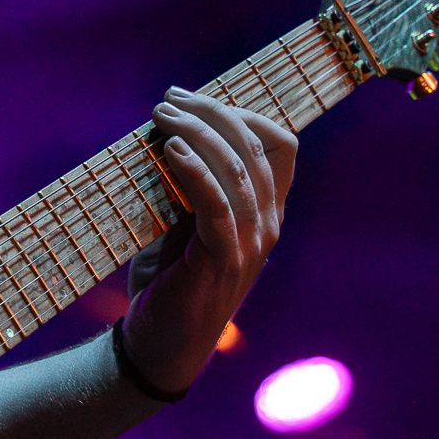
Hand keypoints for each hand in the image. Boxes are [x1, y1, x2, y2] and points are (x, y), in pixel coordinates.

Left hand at [120, 88, 296, 396]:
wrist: (158, 342)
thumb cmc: (168, 278)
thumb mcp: (184, 220)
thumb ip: (190, 182)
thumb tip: (168, 127)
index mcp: (267, 211)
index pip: (281, 144)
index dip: (242, 111)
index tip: (190, 96)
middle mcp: (268, 224)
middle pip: (256, 147)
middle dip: (212, 112)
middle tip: (168, 99)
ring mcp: (250, 244)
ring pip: (236, 169)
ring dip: (197, 133)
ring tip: (161, 115)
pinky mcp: (223, 261)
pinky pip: (216, 204)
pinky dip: (193, 171)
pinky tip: (169, 150)